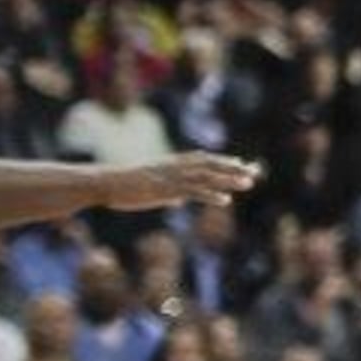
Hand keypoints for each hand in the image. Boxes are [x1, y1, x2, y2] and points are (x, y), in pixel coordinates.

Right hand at [97, 152, 257, 211]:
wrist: (106, 183)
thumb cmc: (125, 187)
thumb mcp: (151, 187)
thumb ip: (169, 191)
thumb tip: (179, 200)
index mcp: (172, 164)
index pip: (204, 159)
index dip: (224, 162)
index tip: (242, 164)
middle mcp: (175, 167)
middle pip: (211, 165)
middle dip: (234, 168)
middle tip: (255, 172)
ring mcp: (171, 177)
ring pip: (207, 177)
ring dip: (228, 180)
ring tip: (249, 183)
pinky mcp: (166, 189)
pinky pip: (193, 192)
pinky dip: (210, 195)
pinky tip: (225, 201)